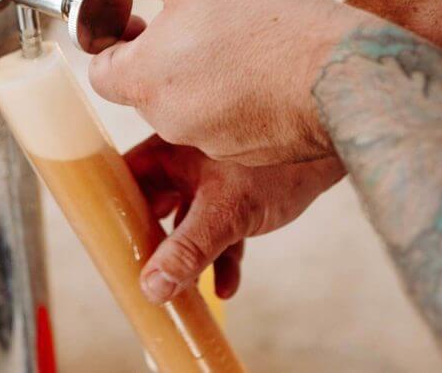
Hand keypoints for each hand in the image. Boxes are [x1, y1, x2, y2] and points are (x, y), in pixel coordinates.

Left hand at [87, 0, 366, 165]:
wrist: (342, 73)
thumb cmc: (271, 22)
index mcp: (144, 80)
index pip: (100, 70)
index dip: (112, 39)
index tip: (136, 18)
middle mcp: (170, 120)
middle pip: (145, 87)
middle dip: (161, 53)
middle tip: (194, 18)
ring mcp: (212, 141)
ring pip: (188, 104)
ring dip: (200, 74)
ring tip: (238, 37)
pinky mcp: (252, 152)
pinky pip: (229, 122)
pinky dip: (236, 97)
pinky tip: (265, 66)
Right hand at [126, 135, 344, 303]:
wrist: (333, 151)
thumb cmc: (278, 165)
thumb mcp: (226, 212)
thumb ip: (188, 250)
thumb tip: (152, 286)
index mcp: (170, 150)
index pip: (125, 178)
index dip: (113, 208)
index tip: (108, 242)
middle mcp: (185, 162)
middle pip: (152, 204)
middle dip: (150, 241)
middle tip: (144, 274)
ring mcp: (211, 179)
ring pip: (186, 222)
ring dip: (187, 257)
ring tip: (185, 291)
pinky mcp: (237, 196)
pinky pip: (219, 230)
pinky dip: (221, 256)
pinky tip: (228, 285)